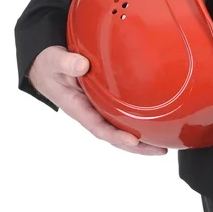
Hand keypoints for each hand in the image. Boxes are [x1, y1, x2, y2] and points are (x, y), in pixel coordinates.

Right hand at [28, 45, 166, 155]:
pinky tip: (156, 123)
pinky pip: (123, 115)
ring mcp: (99, 109)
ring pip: (121, 127)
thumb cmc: (50, 65)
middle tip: (161, 150)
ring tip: (165, 144)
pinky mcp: (106, 102)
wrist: (47, 64)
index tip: (133, 141)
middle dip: (137, 146)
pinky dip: (138, 122)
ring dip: (142, 139)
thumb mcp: (52, 61)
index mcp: (78, 107)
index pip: (99, 127)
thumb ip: (65, 63)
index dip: (116, 136)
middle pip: (115, 135)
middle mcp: (91, 112)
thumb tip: (82, 65)